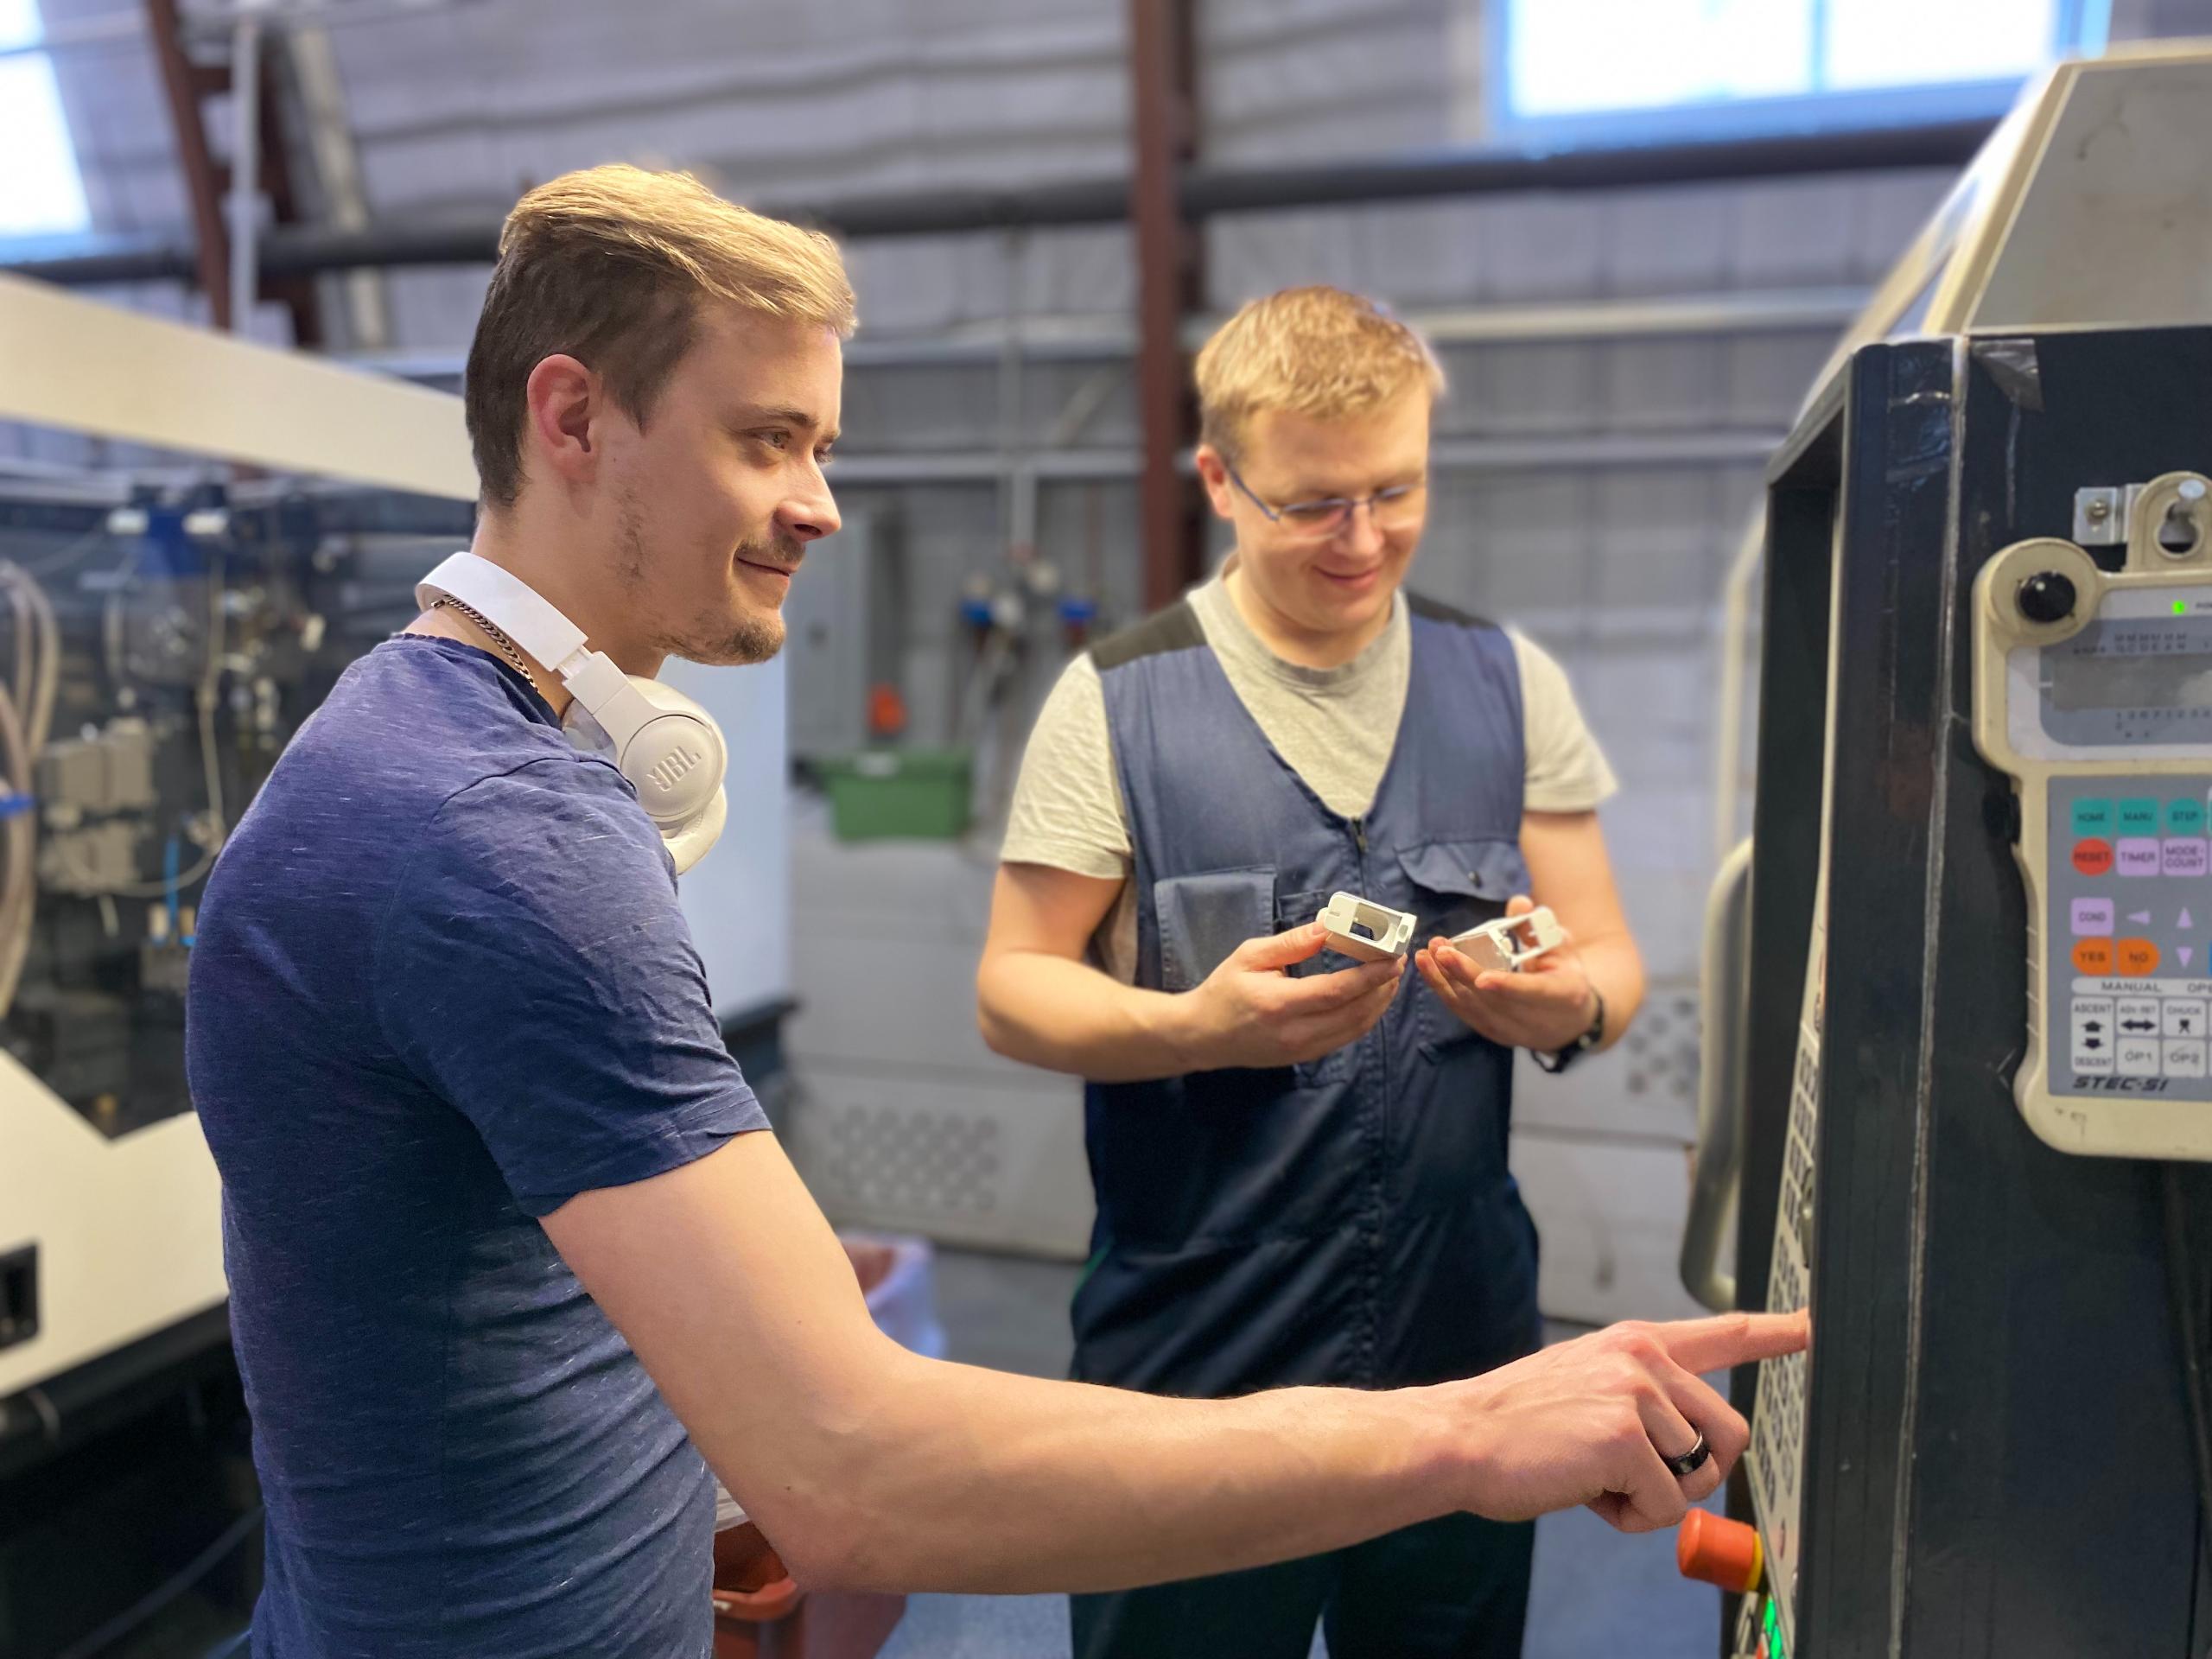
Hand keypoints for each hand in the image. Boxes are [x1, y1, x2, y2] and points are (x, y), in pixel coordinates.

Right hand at [1175, 921, 1404, 1070]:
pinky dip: (1365, 1017)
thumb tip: (1329, 924)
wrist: (1204, 1036)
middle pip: (1355, 1012)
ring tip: (1391, 978)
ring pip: (1356, 1028)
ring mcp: (1303, 1050)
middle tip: (1397, 961)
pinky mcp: (1306, 1057)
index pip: (1336, 992)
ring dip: (1379, 1003)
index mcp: (1279, 1004)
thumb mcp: (1250, 956)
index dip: (1369, 976)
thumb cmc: (1224, 990)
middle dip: (1383, 987)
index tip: (1392, 957)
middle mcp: (1296, 1033)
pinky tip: (1371, 997)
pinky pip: (1346, 1037)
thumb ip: (1291, 943)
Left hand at [1414, 895, 1597, 1052]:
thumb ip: (1537, 927)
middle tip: (1442, 950)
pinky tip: (1429, 969)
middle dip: (1464, 974)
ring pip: (1474, 1008)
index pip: (1534, 992)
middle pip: (1494, 1001)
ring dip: (1446, 980)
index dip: (1508, 986)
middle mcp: (1535, 1020)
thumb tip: (1519, 903)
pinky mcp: (1492, 1032)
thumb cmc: (1565, 977)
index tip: (1483, 978)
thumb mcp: (1561, 949)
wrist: (1568, 1022)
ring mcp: (1511, 1030)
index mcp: (1563, 995)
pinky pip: (1464, 1011)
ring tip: (1428, 954)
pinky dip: (1444, 990)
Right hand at [1446, 1311, 1809, 1532]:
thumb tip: (1695, 1454)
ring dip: (1652, 1497)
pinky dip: (1629, 1518)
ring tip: (1594, 1478)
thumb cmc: (1520, 1426)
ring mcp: (1636, 1394)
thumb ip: (1645, 1403)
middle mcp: (1644, 1359)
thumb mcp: (1588, 1388)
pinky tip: (1584, 1492)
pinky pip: (1664, 1507)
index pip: (1724, 1333)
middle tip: (1632, 1477)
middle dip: (1692, 1475)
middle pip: (1730, 1434)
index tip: (1818, 1324)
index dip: (1779, 1331)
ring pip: (1697, 1477)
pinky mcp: (1624, 1437)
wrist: (1460, 1438)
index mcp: (1637, 1344)